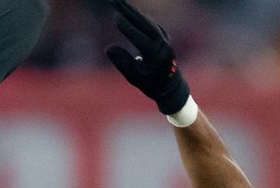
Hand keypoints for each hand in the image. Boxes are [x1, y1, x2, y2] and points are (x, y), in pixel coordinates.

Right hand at [105, 0, 190, 114]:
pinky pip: (150, 24)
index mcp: (156, 56)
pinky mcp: (163, 36)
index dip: (129, 28)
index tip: (117, 19)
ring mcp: (164, 39)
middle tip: (115, 1)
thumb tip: (108, 48)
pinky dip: (139, 17)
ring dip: (133, 12)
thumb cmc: (150, 84)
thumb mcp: (134, 77)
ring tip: (119, 3)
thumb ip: (122, 62)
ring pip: (147, 22)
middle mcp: (162, 45)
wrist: (171, 86)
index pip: (141, 39)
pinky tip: (129, 12)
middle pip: (144, 24)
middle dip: (129, 11)